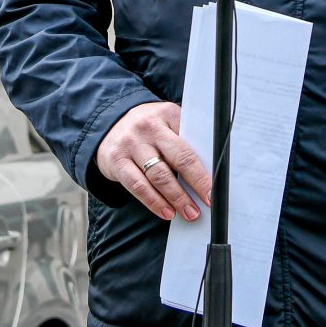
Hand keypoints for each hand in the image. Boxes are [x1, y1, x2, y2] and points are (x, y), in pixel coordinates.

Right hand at [94, 100, 211, 220]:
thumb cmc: (147, 129)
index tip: (217, 185)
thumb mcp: (166, 123)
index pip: (192, 142)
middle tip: (208, 201)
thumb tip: (209, 170)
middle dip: (197, 183)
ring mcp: (131, 144)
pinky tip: (166, 212)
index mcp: (167, 114)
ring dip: (177, 198)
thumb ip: (183, 139)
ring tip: (190, 212)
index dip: (206, 166)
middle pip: (179, 158)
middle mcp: (149, 127)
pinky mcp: (116, 161)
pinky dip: (154, 202)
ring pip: (159, 175)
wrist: (108, 124)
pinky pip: (138, 186)